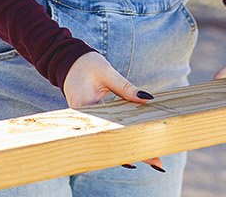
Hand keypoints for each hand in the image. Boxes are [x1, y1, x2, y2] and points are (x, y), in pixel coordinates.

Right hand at [63, 52, 165, 171]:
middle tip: (158, 163)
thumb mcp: (106, 72)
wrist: (67, 62)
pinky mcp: (89, 120)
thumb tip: (147, 98)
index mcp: (85, 105)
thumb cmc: (86, 65)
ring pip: (106, 140)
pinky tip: (135, 147)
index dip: (126, 146)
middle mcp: (82, 118)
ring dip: (127, 149)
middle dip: (132, 154)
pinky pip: (104, 134)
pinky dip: (120, 140)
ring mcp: (85, 121)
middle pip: (108, 142)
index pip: (108, 131)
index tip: (142, 159)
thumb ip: (125, 87)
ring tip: (153, 159)